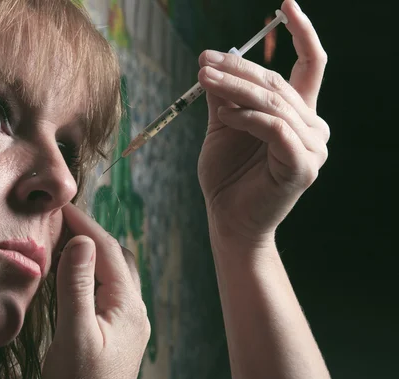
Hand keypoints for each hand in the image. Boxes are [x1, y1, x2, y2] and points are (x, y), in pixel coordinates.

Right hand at [40, 203, 149, 378]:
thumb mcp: (74, 336)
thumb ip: (78, 287)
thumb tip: (82, 242)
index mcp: (128, 308)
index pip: (108, 252)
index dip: (86, 225)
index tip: (62, 205)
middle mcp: (134, 311)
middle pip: (116, 258)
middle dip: (91, 234)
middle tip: (61, 220)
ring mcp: (127, 323)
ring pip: (114, 274)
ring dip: (92, 253)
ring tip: (65, 239)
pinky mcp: (116, 333)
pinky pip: (107, 290)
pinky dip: (92, 273)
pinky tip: (75, 274)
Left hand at [197, 0, 328, 243]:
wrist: (227, 219)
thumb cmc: (227, 176)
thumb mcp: (224, 126)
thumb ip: (225, 96)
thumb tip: (216, 58)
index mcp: (298, 115)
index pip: (310, 66)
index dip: (302, 33)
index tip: (286, 5)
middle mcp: (312, 128)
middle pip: (277, 83)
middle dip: (238, 68)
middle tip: (203, 60)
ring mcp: (312, 149)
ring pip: (273, 103)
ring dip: (236, 88)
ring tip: (204, 79)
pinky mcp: (301, 167)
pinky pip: (275, 130)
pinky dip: (248, 118)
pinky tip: (225, 113)